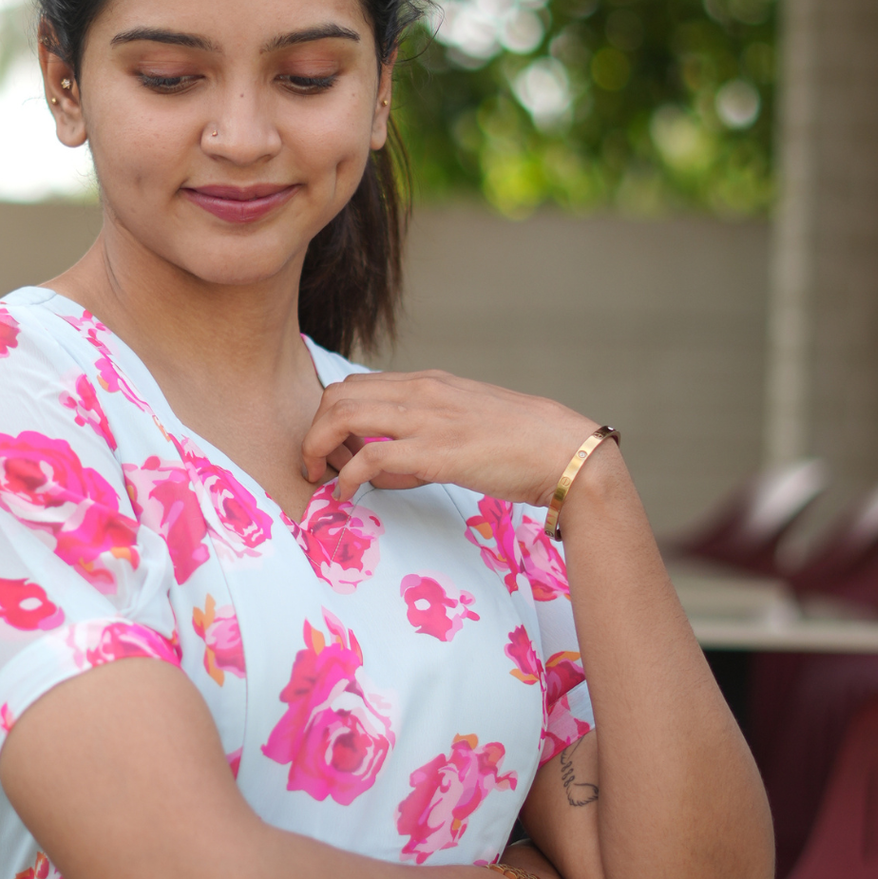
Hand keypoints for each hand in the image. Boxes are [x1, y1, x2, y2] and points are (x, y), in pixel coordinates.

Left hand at [301, 368, 613, 512]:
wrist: (562, 450)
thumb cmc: (519, 444)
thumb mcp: (463, 422)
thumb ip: (422, 433)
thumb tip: (381, 464)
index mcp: (428, 382)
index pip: (356, 384)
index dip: (331, 416)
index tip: (332, 448)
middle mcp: (421, 392)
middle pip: (338, 394)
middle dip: (315, 431)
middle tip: (317, 464)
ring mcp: (427, 419)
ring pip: (343, 416)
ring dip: (319, 448)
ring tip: (322, 478)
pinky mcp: (435, 453)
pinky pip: (370, 457)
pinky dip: (347, 478)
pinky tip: (346, 496)